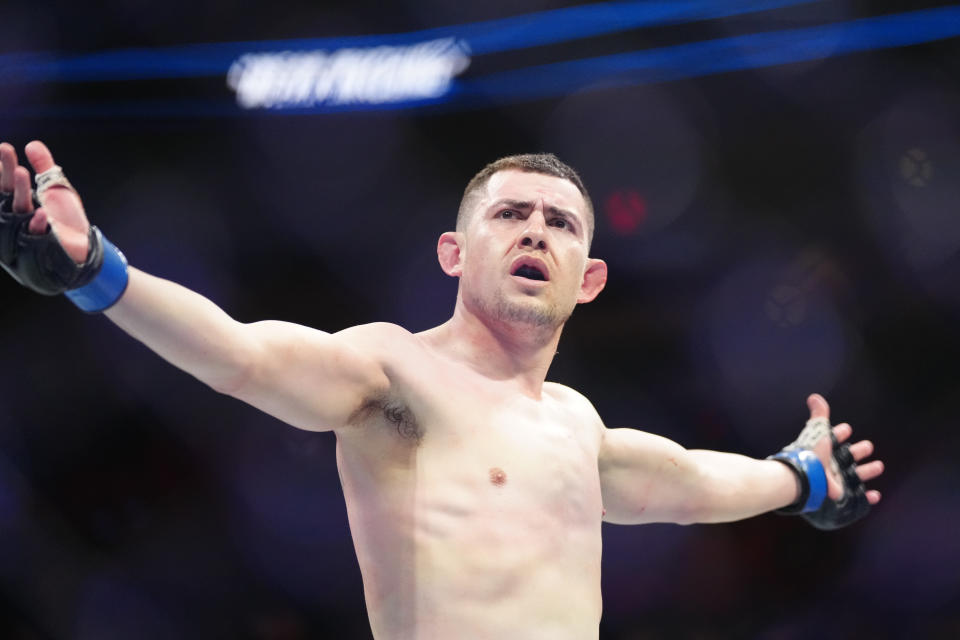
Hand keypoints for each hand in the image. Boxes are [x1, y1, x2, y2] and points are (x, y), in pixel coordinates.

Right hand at [0, 140, 89, 262]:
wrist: (83, 246)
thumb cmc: (65, 219)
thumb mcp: (56, 189)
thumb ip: (45, 167)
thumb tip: (32, 144)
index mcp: (19, 202)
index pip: (6, 183)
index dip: (3, 168)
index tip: (2, 147)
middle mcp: (18, 216)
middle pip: (7, 192)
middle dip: (6, 171)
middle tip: (4, 148)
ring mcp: (28, 230)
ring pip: (19, 209)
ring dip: (19, 190)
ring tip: (21, 171)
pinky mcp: (42, 244)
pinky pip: (36, 232)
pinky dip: (37, 222)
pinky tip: (41, 211)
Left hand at [807, 393, 883, 504]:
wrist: (804, 478)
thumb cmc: (811, 453)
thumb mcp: (817, 431)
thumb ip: (819, 415)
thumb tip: (814, 397)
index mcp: (824, 449)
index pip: (834, 439)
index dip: (840, 434)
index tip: (847, 429)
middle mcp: (830, 464)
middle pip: (847, 457)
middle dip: (858, 451)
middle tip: (868, 446)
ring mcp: (835, 480)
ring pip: (855, 475)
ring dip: (867, 471)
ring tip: (879, 465)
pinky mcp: (840, 494)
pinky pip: (856, 497)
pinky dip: (867, 497)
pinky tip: (876, 494)